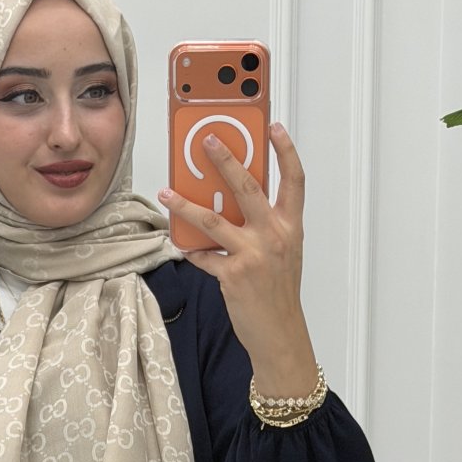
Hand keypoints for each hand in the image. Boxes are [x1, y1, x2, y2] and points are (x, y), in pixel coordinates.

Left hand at [159, 123, 318, 397]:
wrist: (279, 334)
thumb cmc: (278, 293)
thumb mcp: (282, 253)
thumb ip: (264, 226)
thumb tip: (233, 204)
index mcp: (290, 227)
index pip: (293, 180)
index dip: (285, 151)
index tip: (273, 128)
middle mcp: (274, 236)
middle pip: (247, 187)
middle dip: (225, 159)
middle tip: (207, 140)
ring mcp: (253, 254)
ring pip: (213, 219)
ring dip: (186, 204)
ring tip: (167, 192)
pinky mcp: (233, 275)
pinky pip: (204, 255)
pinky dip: (191, 250)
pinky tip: (180, 244)